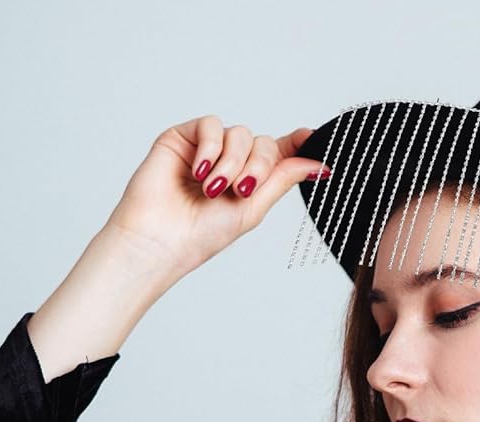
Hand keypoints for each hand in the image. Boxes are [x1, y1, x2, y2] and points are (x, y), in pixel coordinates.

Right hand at [104, 116, 330, 281]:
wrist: (162, 239)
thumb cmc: (201, 234)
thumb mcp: (253, 208)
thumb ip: (282, 180)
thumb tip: (318, 165)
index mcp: (248, 181)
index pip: (277, 155)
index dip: (296, 145)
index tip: (311, 137)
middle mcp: (229, 163)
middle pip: (262, 143)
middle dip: (257, 166)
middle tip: (241, 191)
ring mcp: (206, 149)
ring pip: (239, 134)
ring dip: (232, 163)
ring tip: (213, 189)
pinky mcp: (183, 137)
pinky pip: (211, 125)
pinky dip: (210, 148)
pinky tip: (199, 172)